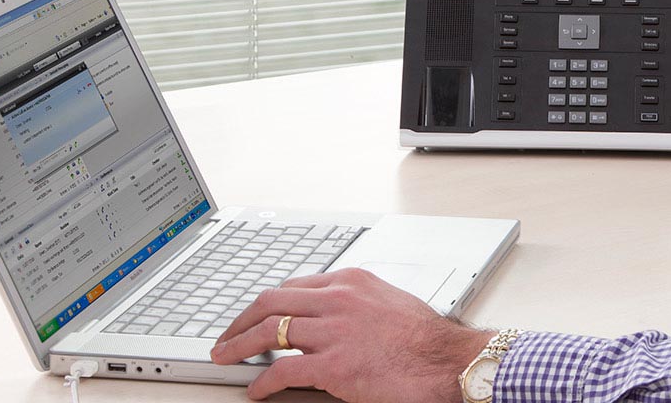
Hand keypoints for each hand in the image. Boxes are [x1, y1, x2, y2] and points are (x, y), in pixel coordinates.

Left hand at [211, 268, 492, 402]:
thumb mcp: (388, 301)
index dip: (266, 304)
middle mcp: (338, 299)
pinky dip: (262, 380)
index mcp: (351, 281)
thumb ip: (356, 303)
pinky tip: (256, 389)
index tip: (254, 316)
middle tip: (226, 336)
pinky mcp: (333, 364)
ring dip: (238, 345)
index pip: (293, 286)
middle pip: (271, 302)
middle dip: (240, 320)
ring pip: (269, 331)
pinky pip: (282, 369)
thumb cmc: (424, 337)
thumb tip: (332, 316)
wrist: (446, 360)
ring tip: (225, 357)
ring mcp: (333, 330)